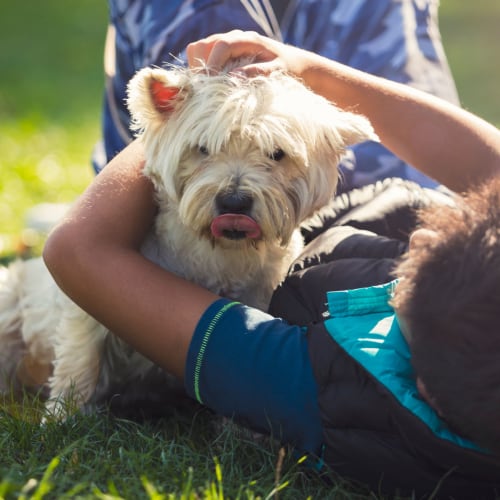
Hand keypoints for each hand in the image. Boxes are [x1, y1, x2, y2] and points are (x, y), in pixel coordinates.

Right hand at [186, 30, 307, 77]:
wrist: (293, 64)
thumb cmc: (287, 69)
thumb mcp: (276, 72)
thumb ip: (256, 73)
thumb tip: (233, 78)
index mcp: (246, 39)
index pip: (220, 46)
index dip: (211, 66)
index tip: (208, 86)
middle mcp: (232, 38)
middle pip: (202, 46)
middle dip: (201, 68)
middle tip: (207, 91)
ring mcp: (225, 45)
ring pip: (198, 51)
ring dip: (199, 69)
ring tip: (208, 89)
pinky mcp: (222, 54)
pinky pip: (202, 58)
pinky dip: (202, 71)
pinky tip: (212, 86)